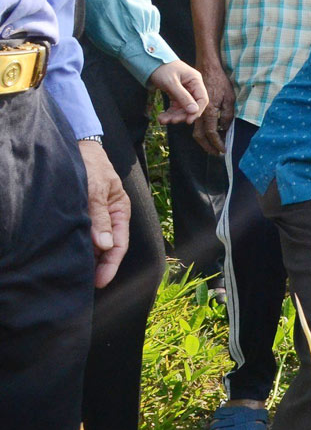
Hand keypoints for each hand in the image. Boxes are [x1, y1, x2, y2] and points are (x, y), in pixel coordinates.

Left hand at [78, 139, 129, 287]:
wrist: (77, 146)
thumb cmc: (91, 165)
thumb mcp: (96, 189)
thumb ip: (99, 216)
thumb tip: (104, 245)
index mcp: (120, 211)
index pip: (119, 244)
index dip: (111, 264)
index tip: (100, 281)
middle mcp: (109, 217)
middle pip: (107, 248)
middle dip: (99, 266)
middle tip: (86, 283)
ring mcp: (94, 217)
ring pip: (93, 243)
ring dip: (87, 257)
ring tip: (76, 273)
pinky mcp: (81, 215)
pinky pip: (82, 235)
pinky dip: (78, 246)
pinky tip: (70, 255)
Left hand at [147, 60, 207, 124]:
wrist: (150, 62)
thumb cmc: (162, 68)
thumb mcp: (171, 83)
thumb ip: (183, 97)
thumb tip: (194, 111)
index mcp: (195, 81)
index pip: (202, 99)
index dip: (197, 111)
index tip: (188, 121)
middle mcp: (192, 86)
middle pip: (192, 106)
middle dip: (182, 115)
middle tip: (171, 121)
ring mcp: (185, 91)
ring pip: (183, 108)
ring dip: (174, 116)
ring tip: (162, 120)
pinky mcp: (177, 94)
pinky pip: (176, 107)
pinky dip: (169, 113)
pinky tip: (161, 117)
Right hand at [193, 62, 233, 155]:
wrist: (208, 68)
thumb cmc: (221, 82)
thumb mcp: (230, 97)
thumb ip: (227, 114)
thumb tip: (224, 128)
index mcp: (209, 111)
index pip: (211, 133)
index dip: (217, 143)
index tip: (223, 150)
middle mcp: (200, 113)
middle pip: (200, 136)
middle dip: (208, 147)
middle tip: (216, 153)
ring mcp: (195, 110)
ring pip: (195, 131)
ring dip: (203, 142)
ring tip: (212, 147)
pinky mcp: (194, 107)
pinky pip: (195, 123)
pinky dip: (200, 132)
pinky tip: (208, 135)